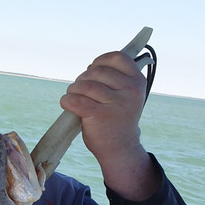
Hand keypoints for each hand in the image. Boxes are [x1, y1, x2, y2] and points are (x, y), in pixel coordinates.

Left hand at [59, 51, 158, 200]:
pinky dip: (66, 101)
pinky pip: (76, 100)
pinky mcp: (101, 115)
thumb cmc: (117, 118)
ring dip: (73, 90)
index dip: (99, 61)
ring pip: (84, 85)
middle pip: (96, 71)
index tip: (92, 70)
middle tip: (79, 90)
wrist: (119, 147)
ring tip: (74, 97)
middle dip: (82, 79)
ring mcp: (117, 103)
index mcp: (137, 81)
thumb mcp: (126, 95)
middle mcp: (131, 90)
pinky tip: (68, 104)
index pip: (117, 57)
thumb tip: (93, 65)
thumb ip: (116, 79)